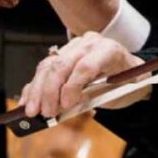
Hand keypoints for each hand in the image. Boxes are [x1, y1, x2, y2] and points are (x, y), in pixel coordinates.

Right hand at [19, 32, 147, 118]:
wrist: (129, 70)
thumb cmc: (126, 82)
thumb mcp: (118, 91)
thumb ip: (94, 97)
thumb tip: (64, 106)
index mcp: (109, 51)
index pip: (85, 66)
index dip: (72, 87)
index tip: (65, 105)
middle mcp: (90, 44)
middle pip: (62, 65)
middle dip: (49, 92)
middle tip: (45, 113)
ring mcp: (75, 46)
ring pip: (48, 66)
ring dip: (37, 90)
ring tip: (32, 111)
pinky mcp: (64, 53)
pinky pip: (44, 67)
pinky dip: (34, 86)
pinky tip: (28, 101)